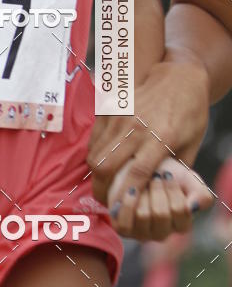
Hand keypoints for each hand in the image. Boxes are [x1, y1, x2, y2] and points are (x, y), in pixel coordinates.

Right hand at [88, 58, 209, 205]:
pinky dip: (95, 155)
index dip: (125, 196)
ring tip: (104, 184)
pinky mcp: (109, 109)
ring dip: (97, 174)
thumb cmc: (190, 112)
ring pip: (95, 154)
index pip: (136, 173)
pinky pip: (94, 140)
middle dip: (101, 189)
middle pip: (105, 165)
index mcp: (161, 137)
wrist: (179, 77)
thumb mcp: (191, 143)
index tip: (120, 210)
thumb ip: (176, 170)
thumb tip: (161, 194)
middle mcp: (136, 127)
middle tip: (106, 200)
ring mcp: (119, 116)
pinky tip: (104, 162)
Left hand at [108, 156, 212, 240]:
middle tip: (153, 178)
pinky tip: (130, 191)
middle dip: (156, 189)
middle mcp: (163, 233)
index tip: (167, 175)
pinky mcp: (124, 230)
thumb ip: (200, 192)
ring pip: (143, 216)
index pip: (181, 210)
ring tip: (141, 184)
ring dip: (141, 193)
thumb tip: (194, 207)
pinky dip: (127, 204)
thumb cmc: (163, 173)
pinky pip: (125, 223)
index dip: (172, 188)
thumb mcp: (186, 178)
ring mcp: (142, 234)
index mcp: (182, 224)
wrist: (134, 166)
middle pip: (161, 214)